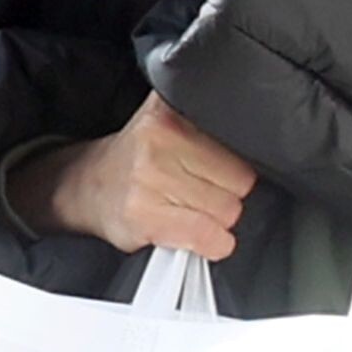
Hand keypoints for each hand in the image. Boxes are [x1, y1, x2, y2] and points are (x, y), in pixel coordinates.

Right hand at [7, 92, 256, 258]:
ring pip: (227, 211)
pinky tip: (200, 235)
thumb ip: (208, 118)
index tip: (220, 166)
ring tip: (189, 207)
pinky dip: (213, 243)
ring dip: (216, 219)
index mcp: (171, 108)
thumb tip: (263, 135)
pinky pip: (208, 237)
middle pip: (240, 180)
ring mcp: (151, 176)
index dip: (236, 161)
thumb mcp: (170, 118)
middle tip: (200, 190)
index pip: (239, 141)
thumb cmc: (140, 156)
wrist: (88, 185)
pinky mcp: (145, 215)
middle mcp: (160, 136)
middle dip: (227, 192)